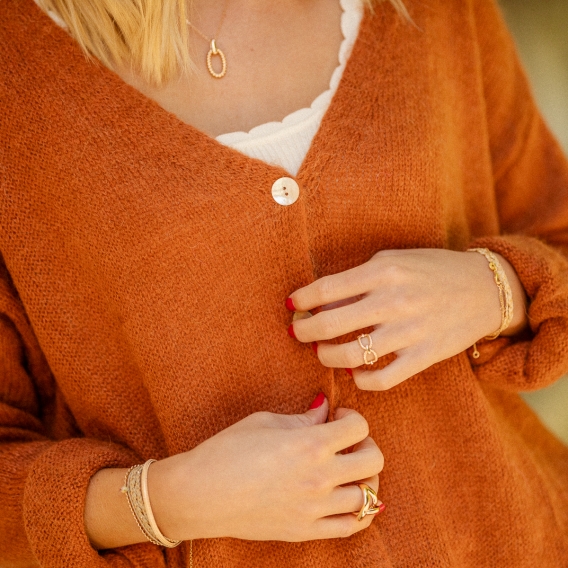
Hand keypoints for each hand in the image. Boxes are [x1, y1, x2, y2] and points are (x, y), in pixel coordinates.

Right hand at [149, 396, 383, 541]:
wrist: (200, 494)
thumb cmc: (227, 450)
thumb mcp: (265, 421)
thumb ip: (302, 417)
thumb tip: (325, 409)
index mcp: (309, 444)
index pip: (358, 427)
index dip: (352, 416)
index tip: (337, 416)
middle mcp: (319, 477)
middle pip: (373, 460)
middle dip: (366, 444)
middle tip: (349, 442)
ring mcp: (315, 509)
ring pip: (368, 496)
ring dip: (365, 478)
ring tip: (348, 470)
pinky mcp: (305, 532)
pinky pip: (351, 526)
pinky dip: (360, 512)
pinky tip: (349, 498)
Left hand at [287, 249, 527, 390]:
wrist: (485, 289)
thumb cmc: (431, 270)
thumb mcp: (393, 261)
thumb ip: (358, 280)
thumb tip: (321, 303)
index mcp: (384, 271)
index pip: (326, 288)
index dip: (302, 299)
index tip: (292, 305)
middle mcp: (394, 301)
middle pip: (330, 325)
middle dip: (303, 331)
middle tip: (297, 332)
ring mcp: (410, 331)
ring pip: (351, 356)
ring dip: (327, 357)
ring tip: (322, 352)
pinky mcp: (425, 356)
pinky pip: (382, 379)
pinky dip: (361, 380)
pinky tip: (354, 372)